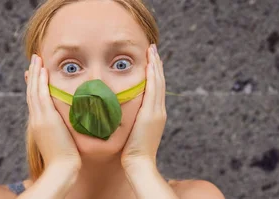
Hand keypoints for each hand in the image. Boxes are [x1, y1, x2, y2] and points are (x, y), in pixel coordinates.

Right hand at [26, 54, 80, 168]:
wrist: (62, 168)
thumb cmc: (66, 159)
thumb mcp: (62, 140)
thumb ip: (64, 130)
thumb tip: (70, 125)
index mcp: (39, 124)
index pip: (35, 100)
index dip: (34, 86)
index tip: (34, 74)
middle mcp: (36, 119)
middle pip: (31, 92)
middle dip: (33, 75)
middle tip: (33, 61)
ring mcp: (39, 118)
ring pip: (34, 90)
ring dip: (35, 73)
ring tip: (36, 58)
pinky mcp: (45, 118)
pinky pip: (40, 95)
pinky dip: (40, 81)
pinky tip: (42, 70)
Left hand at [121, 44, 166, 167]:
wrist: (138, 164)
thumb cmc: (130, 153)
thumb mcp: (131, 132)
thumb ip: (129, 121)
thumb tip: (119, 113)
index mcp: (154, 115)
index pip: (155, 89)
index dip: (153, 74)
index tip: (150, 61)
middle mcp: (158, 111)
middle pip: (159, 82)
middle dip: (156, 65)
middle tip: (153, 49)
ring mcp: (157, 112)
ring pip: (159, 83)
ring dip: (156, 65)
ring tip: (153, 51)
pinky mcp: (153, 113)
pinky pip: (154, 90)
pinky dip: (154, 76)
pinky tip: (151, 64)